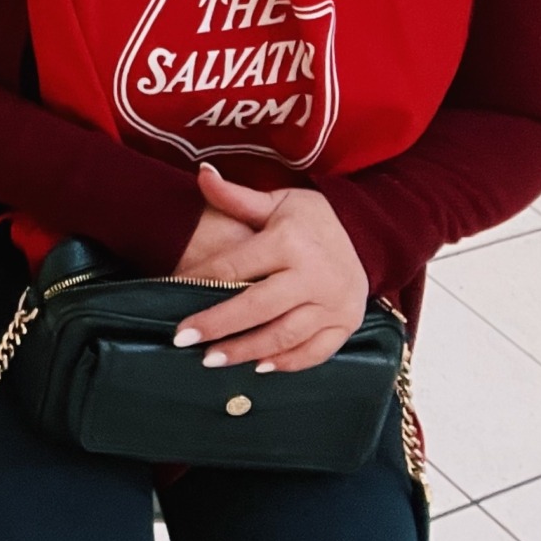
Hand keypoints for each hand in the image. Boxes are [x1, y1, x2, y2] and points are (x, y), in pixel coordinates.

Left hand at [171, 164, 367, 373]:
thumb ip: (235, 197)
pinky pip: (314, 352)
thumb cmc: (309, 219)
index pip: (234, 266)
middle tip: (183, 340)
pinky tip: (259, 367)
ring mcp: (333, 304)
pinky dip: (286, 363)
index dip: (200, 280)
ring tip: (212, 360)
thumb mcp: (275, 201)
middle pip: (257, 308)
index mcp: (290, 242)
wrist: (367, 234)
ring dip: (245, 351)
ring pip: (283, 336)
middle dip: (217, 326)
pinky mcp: (347, 324)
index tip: (172, 292)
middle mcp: (314, 276)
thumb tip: (202, 173)